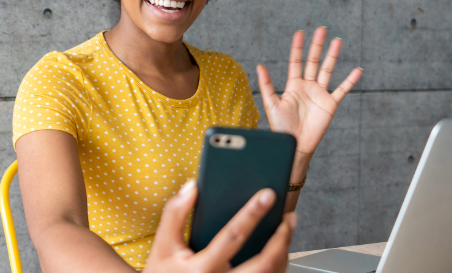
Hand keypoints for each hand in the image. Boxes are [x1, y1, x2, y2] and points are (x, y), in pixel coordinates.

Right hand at [144, 180, 296, 272]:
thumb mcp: (162, 245)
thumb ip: (174, 214)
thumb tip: (192, 187)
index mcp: (202, 269)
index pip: (232, 236)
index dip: (252, 214)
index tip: (267, 195)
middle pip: (264, 264)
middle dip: (281, 239)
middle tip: (289, 218)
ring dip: (284, 251)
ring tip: (287, 229)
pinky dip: (277, 265)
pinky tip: (278, 249)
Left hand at [256, 27, 361, 160]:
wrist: (295, 145)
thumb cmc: (281, 128)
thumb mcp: (271, 104)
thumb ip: (267, 85)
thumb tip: (259, 66)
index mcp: (293, 85)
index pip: (296, 61)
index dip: (297, 47)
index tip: (300, 33)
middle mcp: (307, 87)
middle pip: (313, 61)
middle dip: (317, 46)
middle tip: (321, 30)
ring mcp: (320, 94)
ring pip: (327, 70)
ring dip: (332, 56)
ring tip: (337, 41)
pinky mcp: (330, 104)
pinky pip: (342, 90)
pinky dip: (350, 80)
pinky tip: (357, 70)